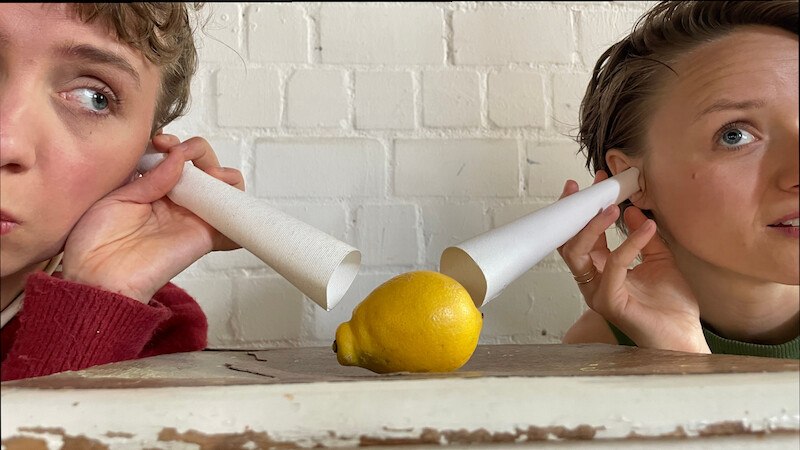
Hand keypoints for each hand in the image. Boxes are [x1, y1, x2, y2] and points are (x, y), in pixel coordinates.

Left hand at [61, 134, 243, 302]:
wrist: (97, 276)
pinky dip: (242, 212)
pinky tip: (230, 195)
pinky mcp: (203, 237)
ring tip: (210, 171)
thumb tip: (179, 157)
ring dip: (224, 174)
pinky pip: (232, 226)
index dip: (174, 145)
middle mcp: (175, 203)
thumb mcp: (118, 197)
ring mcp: (191, 219)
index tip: (161, 141)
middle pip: (203, 169)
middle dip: (200, 152)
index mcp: (151, 190)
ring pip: (224, 191)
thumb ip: (152, 178)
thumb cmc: (95, 242)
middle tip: (184, 151)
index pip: (176, 159)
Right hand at [557, 170, 709, 353]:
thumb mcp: (659, 259)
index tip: (597, 184)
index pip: (583, 236)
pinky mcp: (610, 301)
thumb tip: (633, 210)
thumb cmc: (671, 306)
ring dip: (594, 225)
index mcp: (600, 272)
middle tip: (591, 188)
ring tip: (614, 205)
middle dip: (576, 212)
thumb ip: (644, 237)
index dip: (587, 210)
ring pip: (579, 252)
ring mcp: (597, 292)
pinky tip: (648, 227)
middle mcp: (592, 282)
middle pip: (569, 242)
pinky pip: (614, 265)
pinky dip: (630, 242)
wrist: (684, 336)